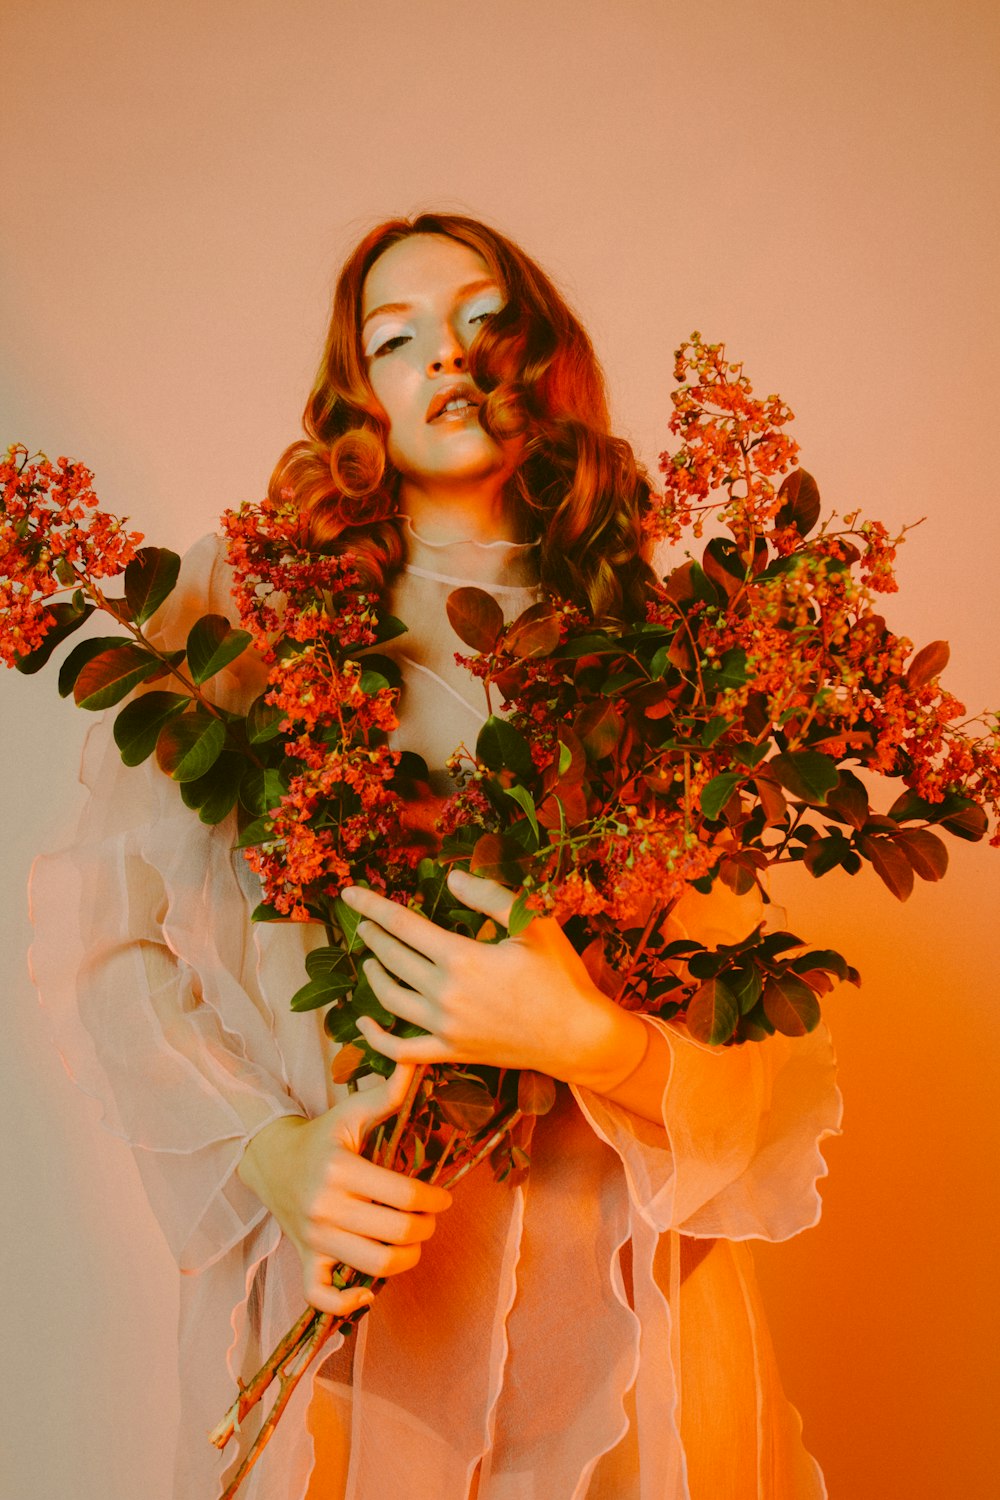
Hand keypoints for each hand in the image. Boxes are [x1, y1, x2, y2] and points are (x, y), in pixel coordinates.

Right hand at [237, 1063, 452, 1315]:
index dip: (434, 1200)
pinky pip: (320, 1296)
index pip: (404, 1195)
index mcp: (341, 1168)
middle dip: (424, 1229)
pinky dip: (346, 1304)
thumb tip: (415, 1061)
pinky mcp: (303, 1257)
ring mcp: (313, 1237)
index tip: (443, 1198)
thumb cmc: (322, 1135)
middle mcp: (325, 1206)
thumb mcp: (352, 1111)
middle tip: (429, 1218)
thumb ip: (387, 1093)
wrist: (271, 1158)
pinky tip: (368, 1293)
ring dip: (403, 1261)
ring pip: (370, 1267)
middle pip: (394, 1234)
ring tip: (412, 1244)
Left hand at [341, 869, 647, 1091]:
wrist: (576, 1036)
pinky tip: (364, 1023)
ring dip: (374, 975)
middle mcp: (445, 994)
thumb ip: (489, 896)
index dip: (372, 906)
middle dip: (372, 935)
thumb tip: (451, 878)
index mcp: (461, 958)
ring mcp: (444, 1027)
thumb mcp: (533, 924)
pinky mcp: (450, 1052)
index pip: (402, 925)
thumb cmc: (559, 975)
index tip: (349, 893)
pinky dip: (376, 1038)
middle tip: (363, 921)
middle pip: (392, 958)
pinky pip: (401, 1050)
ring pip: (390, 999)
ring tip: (369, 959)